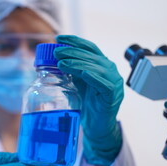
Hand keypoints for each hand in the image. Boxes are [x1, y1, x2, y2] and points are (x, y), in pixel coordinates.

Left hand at [53, 35, 123, 165]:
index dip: (74, 41)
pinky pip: (103, 83)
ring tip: (61, 62)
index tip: (58, 38)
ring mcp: (113, 82)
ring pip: (95, 67)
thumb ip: (70, 72)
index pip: (89, 48)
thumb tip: (53, 60)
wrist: (96, 127)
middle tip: (56, 51)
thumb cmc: (86, 105)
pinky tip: (81, 73)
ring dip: (77, 63)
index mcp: (101, 65)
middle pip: (90, 56)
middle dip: (72, 52)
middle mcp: (109, 71)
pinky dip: (92, 76)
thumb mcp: (76, 84)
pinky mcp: (112, 95)